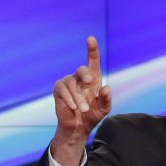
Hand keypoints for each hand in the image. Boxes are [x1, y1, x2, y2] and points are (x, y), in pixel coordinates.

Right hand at [50, 36, 111, 165]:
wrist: (78, 127)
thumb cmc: (92, 115)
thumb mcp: (104, 109)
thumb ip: (106, 99)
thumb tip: (106, 88)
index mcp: (93, 78)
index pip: (92, 60)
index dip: (92, 49)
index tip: (91, 39)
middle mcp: (80, 78)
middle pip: (82, 69)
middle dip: (85, 75)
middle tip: (89, 83)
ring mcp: (68, 82)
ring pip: (72, 84)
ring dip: (78, 98)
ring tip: (82, 109)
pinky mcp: (59, 89)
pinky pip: (62, 90)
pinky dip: (69, 99)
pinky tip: (73, 107)